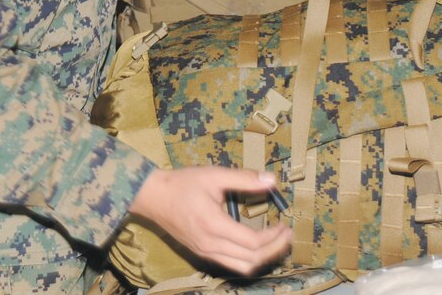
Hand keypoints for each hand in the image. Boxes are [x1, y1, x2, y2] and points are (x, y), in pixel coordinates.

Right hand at [129, 167, 292, 276]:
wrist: (154, 197)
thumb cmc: (183, 183)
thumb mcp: (214, 175)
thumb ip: (244, 179)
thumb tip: (272, 180)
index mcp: (214, 226)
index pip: (252, 243)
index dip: (273, 237)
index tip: (285, 224)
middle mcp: (210, 246)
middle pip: (250, 260)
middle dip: (274, 250)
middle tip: (287, 235)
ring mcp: (205, 253)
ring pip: (241, 267)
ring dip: (262, 258)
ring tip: (276, 242)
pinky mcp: (202, 253)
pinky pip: (230, 264)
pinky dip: (248, 259)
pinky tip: (255, 245)